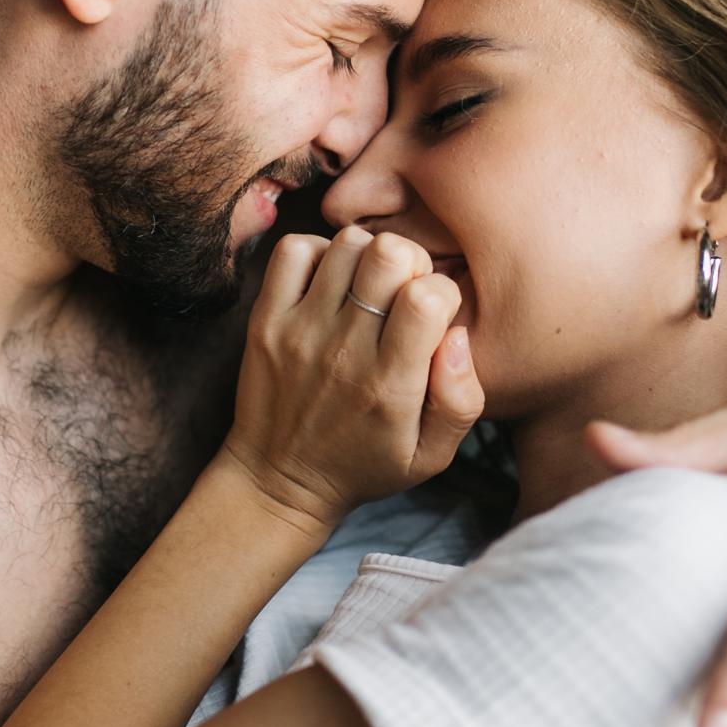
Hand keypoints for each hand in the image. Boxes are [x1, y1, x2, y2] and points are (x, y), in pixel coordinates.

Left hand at [222, 227, 483, 531]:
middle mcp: (342, 351)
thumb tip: (456, 335)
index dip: (443, 293)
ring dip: (369, 256)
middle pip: (388, 254)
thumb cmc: (364, 465)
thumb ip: (461, 400)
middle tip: (404, 293)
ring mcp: (298, 331)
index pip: (427, 296)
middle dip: (411, 262)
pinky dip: (319, 252)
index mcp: (388, 384)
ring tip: (370, 288)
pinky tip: (332, 282)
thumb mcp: (430, 456)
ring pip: (347, 243)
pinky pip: (293, 250)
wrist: (278, 482)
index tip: (435, 317)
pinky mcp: (265, 320)